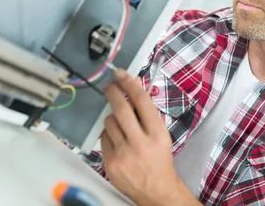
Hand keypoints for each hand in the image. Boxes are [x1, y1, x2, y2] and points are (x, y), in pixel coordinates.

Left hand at [101, 69, 199, 205]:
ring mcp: (123, 154)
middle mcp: (140, 143)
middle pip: (121, 108)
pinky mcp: (110, 163)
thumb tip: (133, 85)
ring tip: (120, 123)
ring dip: (112, 117)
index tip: (121, 74)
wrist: (156, 189)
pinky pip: (103, 138)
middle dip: (113, 92)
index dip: (130, 83)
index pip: (141, 101)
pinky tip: (117, 140)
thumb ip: (147, 112)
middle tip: (109, 85)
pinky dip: (109, 135)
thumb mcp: (161, 133)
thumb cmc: (159, 158)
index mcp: (157, 133)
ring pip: (109, 122)